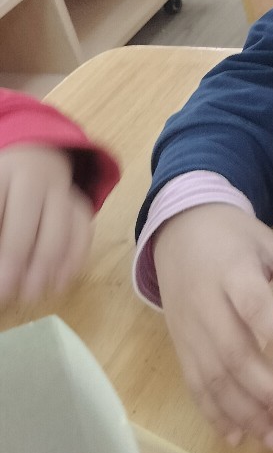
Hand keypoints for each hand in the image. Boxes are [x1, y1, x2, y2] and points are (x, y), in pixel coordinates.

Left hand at [0, 146, 93, 305]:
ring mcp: (62, 189)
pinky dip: (74, 258)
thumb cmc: (4, 191)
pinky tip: (60, 283)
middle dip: (17, 258)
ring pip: (60, 225)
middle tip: (6, 292)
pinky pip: (83, 229)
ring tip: (32, 295)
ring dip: (47, 264)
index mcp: (3, 173)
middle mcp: (34, 178)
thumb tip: (0, 269)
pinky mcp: (80, 202)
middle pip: (26, 217)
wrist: (36, 157)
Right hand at [153, 204, 272, 448]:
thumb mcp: (266, 243)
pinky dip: (214, 414)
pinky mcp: (180, 346)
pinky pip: (195, 386)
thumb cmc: (231, 235)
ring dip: (243, 413)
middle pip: (234, 354)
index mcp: (233, 273)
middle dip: (266, 391)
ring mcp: (190, 330)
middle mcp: (207, 306)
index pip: (256, 307)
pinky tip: (237, 437)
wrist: (178, 229)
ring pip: (213, 378)